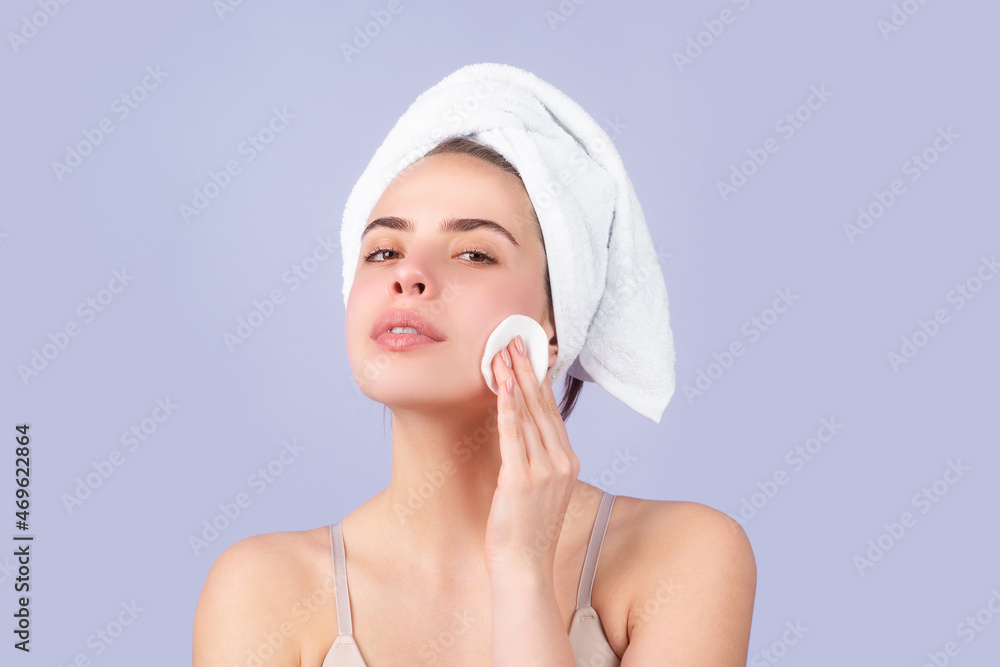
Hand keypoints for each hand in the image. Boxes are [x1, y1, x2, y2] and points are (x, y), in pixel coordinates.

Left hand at [483, 334, 579, 578]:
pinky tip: (499, 385)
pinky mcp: (521, 479)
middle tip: (514, 339)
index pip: (552, 411)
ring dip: (513, 379)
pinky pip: (513, 434)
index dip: (539, 379)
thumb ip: (536, 459)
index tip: (529, 353)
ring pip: (528, 413)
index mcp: (568, 462)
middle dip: (526, 369)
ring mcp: (544, 471)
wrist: (524, 567)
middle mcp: (562, 462)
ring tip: (502, 351)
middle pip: (542, 405)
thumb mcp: (538, 489)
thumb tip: (521, 433)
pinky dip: (506, 405)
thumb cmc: (525, 530)